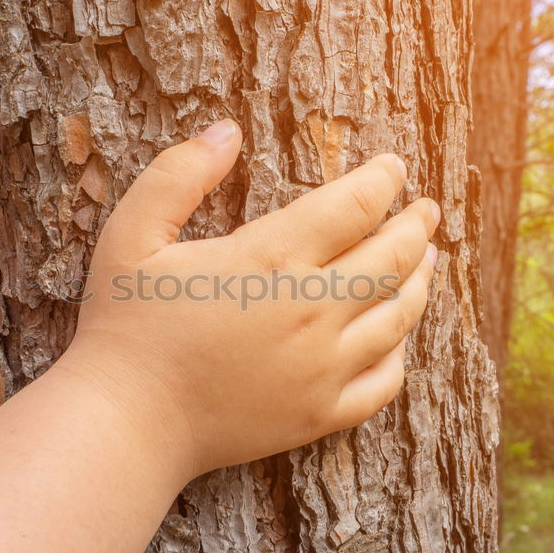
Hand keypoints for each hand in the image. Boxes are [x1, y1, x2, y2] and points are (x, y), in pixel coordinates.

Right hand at [60, 119, 439, 478]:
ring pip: (399, 316)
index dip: (383, 179)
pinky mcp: (319, 414)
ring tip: (428, 259)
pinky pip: (384, 382)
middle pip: (392, 257)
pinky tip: (398, 336)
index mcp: (270, 259)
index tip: (394, 167)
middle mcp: (311, 312)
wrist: (127, 422)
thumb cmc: (125, 326)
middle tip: (427, 208)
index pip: (354, 205)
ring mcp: (322, 369)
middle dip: (416, 225)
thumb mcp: (132, 235)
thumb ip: (178, 175)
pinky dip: (401, 352)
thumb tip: (228, 130)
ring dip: (421, 280)